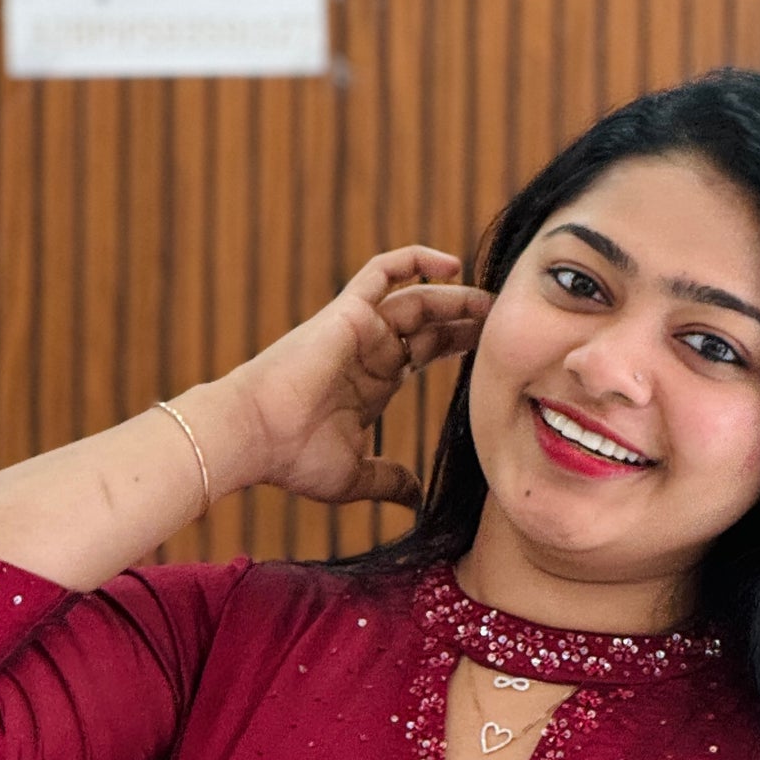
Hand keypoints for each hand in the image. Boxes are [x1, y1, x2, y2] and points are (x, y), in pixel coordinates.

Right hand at [221, 246, 491, 509]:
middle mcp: (368, 351)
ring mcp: (359, 329)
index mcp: (371, 384)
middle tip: (506, 320)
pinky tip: (454, 264)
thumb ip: (389, 480)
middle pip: (428, 325)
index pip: (423, 355)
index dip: (457, 347)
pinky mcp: (349, 311)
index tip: (494, 352)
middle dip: (465, 321)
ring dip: (456, 297)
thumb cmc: (293, 458)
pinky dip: (415, 260)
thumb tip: (418, 499)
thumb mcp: (355, 477)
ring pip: (417, 298)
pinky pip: (384, 271)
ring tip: (493, 301)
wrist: (254, 435)